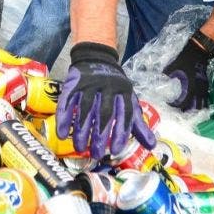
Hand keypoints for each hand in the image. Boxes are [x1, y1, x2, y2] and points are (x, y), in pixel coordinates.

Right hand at [56, 42, 155, 157]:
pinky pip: (67, 103)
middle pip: (104, 114)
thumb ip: (138, 123)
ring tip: (80, 148)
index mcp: (124, 93)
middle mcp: (108, 88)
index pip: (125, 114)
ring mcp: (89, 85)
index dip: (121, 133)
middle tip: (96, 154)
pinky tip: (62, 134)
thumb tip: (152, 146)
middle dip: (100, 136)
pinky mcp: (73, 84)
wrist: (96, 58)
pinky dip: (64, 119)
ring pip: (85, 110)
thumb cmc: (115, 86)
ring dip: (81, 131)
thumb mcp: (129, 101)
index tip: (116, 151)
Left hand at [164, 30, 213, 110]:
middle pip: (196, 108)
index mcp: (190, 86)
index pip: (185, 104)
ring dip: (195, 110)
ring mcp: (203, 87)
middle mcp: (198, 89)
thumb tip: (158, 82)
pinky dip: (201, 104)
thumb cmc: (185, 58)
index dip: (177, 108)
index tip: (170, 109)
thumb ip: (167, 75)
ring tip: (187, 114)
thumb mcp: (173, 66)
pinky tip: (195, 105)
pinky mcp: (205, 84)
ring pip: (202, 104)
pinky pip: (205, 98)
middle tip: (180, 116)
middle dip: (188, 113)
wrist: (199, 49)